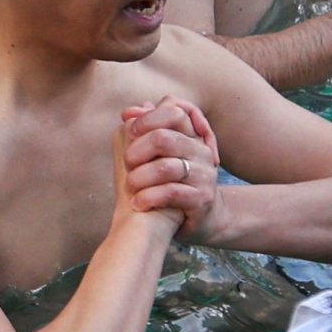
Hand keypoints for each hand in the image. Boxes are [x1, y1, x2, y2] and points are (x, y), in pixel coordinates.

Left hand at [111, 96, 218, 236]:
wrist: (195, 220)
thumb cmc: (169, 184)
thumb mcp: (157, 155)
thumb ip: (145, 130)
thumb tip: (129, 111)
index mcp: (192, 136)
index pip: (174, 112)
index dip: (148, 119)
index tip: (132, 132)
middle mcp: (201, 152)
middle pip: (164, 138)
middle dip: (136, 151)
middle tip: (127, 164)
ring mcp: (204, 175)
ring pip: (165, 167)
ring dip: (138, 178)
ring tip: (130, 187)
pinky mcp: (202, 199)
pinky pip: (170, 192)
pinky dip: (148, 197)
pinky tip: (138, 203)